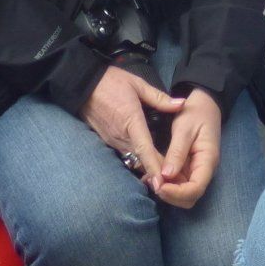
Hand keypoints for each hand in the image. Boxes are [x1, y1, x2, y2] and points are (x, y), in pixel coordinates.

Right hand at [80, 65, 184, 183]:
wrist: (83, 84)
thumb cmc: (111, 82)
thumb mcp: (138, 84)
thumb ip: (160, 98)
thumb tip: (181, 104)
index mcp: (131, 121)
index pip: (144, 149)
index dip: (154, 167)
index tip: (161, 183)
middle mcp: (121, 135)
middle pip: (141, 159)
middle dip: (157, 170)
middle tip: (175, 180)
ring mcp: (112, 140)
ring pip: (133, 157)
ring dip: (146, 164)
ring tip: (165, 172)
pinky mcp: (107, 140)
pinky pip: (124, 152)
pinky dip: (136, 157)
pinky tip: (147, 157)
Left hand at [153, 88, 221, 208]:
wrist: (203, 103)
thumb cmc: (195, 112)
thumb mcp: (184, 128)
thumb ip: (177, 152)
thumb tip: (166, 176)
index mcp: (208, 160)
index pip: (196, 188)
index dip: (177, 193)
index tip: (159, 186)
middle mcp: (203, 170)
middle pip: (190, 197)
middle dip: (171, 196)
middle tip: (152, 183)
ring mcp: (195, 170)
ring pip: (183, 194)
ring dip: (167, 191)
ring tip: (150, 179)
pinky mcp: (187, 168)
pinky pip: (177, 183)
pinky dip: (165, 184)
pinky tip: (152, 175)